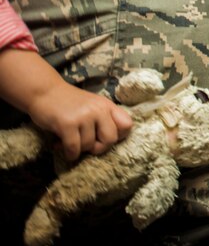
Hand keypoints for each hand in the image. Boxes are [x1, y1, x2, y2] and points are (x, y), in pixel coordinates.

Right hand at [0, 49, 131, 159]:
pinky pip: (74, 148)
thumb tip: (112, 142)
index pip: (127, 125)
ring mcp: (84, 116)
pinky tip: (61, 147)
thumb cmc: (69, 102)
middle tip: (86, 145)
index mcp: (107, 105)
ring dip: (78, 149)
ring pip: (89, 145)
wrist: (44, 91)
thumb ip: (104, 119)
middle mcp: (99, 109)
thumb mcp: (92, 106)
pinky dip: (69, 154)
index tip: (103, 137)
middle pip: (110, 140)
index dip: (118, 136)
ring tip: (69, 141)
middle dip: (98, 147)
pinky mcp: (68, 123)